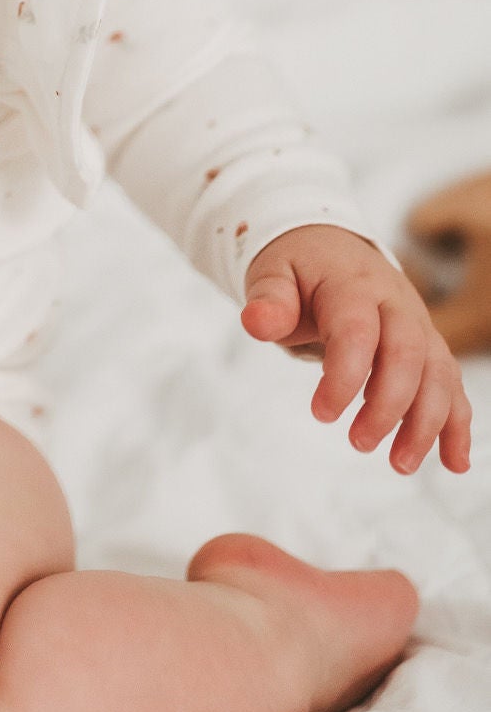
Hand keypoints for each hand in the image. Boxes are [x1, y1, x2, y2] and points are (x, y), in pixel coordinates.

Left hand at [241, 223, 472, 474]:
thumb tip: (255, 322)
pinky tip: (453, 462)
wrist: (329, 246)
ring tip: (400, 464)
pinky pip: (451, 384)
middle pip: (408, 355)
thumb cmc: (298, 267)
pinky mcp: (428, 345)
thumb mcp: (272, 273)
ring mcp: (417, 324)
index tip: (320, 414)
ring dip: (427, 423)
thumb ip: (268, 299)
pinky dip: (456, 423)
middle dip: (389, 406)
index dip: (344, 376)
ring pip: (438, 373)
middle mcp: (395, 303)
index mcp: (353, 284)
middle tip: (358, 443)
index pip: (358, 332)